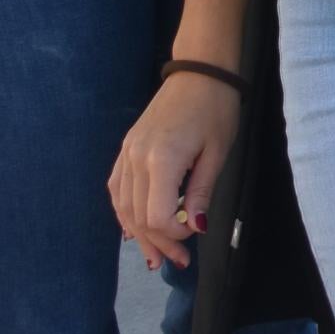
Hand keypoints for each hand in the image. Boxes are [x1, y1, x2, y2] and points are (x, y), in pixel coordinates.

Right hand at [108, 72, 239, 272]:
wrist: (199, 73)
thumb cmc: (216, 109)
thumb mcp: (217, 152)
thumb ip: (201, 191)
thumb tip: (194, 228)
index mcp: (162, 158)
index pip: (156, 215)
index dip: (173, 233)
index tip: (194, 233)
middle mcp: (136, 158)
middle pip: (138, 216)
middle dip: (159, 242)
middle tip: (180, 261)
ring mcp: (126, 153)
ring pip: (123, 207)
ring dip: (140, 234)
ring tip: (157, 257)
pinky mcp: (125, 149)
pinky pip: (117, 189)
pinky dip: (125, 213)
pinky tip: (134, 230)